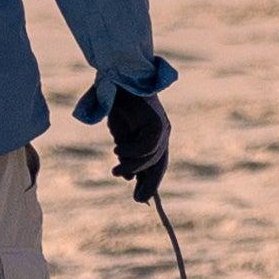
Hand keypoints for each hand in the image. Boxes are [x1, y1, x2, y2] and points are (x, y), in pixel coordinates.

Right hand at [104, 88, 170, 206]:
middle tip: (137, 199)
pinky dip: (132, 152)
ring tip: (116, 169)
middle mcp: (163, 133)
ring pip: (152, 157)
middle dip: (149, 184)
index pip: (156, 164)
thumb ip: (126, 154)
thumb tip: (128, 176)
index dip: (150, 182)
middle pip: (159, 165)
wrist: (118, 79)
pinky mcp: (157, 122)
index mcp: (156, 136)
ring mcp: (161, 127)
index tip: (140, 198)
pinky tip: (117, 150)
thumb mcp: (121, 135)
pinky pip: (148, 146)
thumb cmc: (119, 104)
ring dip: (133, 167)